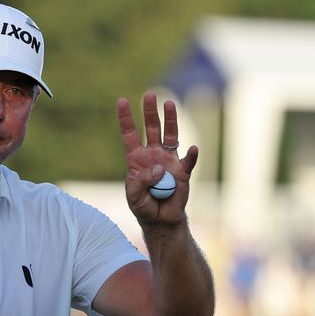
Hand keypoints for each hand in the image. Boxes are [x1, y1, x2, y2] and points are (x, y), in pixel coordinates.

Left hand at [117, 92, 198, 226]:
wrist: (161, 220)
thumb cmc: (144, 206)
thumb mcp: (134, 196)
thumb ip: (142, 181)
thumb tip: (159, 168)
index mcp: (137, 159)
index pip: (129, 134)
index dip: (125, 118)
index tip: (122, 101)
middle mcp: (153, 155)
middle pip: (152, 128)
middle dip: (150, 112)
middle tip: (149, 95)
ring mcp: (169, 161)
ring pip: (171, 136)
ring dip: (171, 120)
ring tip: (169, 104)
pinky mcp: (183, 172)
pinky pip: (188, 161)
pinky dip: (192, 155)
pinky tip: (193, 149)